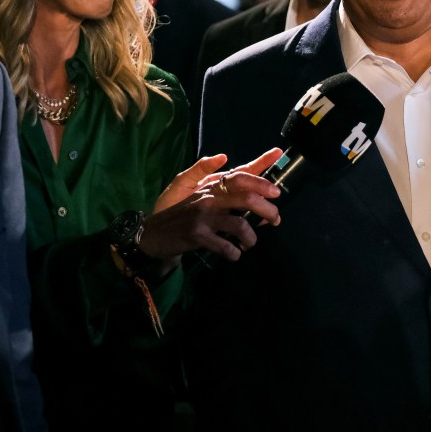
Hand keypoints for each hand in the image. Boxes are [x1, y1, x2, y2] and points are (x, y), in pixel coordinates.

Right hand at [139, 148, 284, 270]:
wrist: (153, 233)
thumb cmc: (183, 217)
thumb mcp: (203, 201)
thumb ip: (228, 199)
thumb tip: (259, 206)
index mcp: (211, 187)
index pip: (240, 177)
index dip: (261, 182)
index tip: (277, 193)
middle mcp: (209, 198)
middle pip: (247, 198)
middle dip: (268, 210)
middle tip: (275, 220)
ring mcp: (203, 217)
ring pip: (240, 225)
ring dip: (251, 238)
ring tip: (248, 244)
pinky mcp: (197, 236)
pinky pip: (226, 246)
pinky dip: (234, 253)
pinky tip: (234, 254)